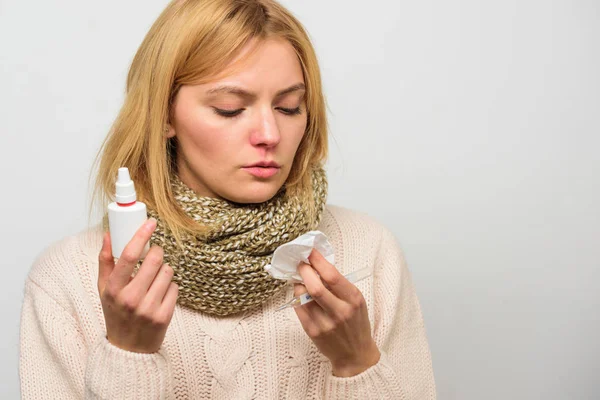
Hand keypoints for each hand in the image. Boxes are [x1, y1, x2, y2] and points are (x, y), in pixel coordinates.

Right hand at [97, 218, 178, 352]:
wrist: (128, 349)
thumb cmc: (116, 313)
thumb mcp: (104, 290)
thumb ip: (105, 261)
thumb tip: (108, 234)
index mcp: (113, 290)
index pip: (129, 256)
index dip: (142, 235)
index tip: (151, 223)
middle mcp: (130, 299)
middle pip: (154, 260)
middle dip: (157, 253)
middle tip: (154, 255)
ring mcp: (148, 308)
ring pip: (168, 272)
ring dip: (164, 270)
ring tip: (155, 279)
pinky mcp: (164, 316)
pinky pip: (175, 287)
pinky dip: (170, 286)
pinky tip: (160, 294)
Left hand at [294, 249, 380, 376]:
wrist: (355, 354)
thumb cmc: (356, 322)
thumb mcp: (356, 301)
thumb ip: (339, 285)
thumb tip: (317, 264)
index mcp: (353, 299)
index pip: (332, 276)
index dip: (318, 261)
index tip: (310, 251)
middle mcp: (340, 312)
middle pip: (315, 287)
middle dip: (304, 271)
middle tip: (300, 263)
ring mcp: (325, 323)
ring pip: (303, 297)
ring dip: (298, 284)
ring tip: (301, 279)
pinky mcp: (312, 332)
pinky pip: (299, 308)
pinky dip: (297, 297)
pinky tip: (300, 293)